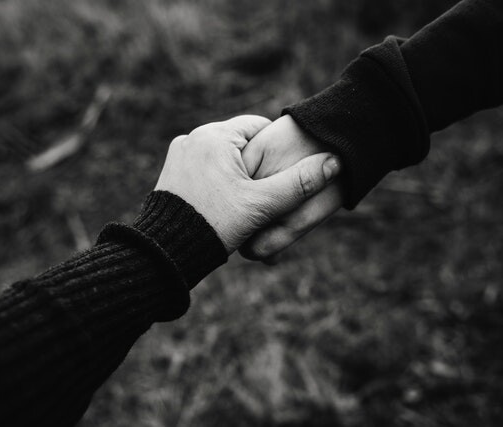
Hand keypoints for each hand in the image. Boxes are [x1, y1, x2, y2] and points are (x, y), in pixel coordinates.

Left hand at [154, 115, 340, 253]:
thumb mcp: (261, 205)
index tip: (284, 174)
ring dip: (236, 173)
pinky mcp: (171, 171)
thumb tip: (335, 163)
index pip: (259, 126)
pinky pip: (204, 168)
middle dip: (256, 164)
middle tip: (266, 193)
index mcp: (216, 135)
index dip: (278, 149)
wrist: (167, 253)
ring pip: (222, 156)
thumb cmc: (215, 226)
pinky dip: (217, 180)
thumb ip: (299, 184)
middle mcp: (193, 137)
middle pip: (240, 143)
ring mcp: (179, 154)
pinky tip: (224, 203)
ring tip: (246, 200)